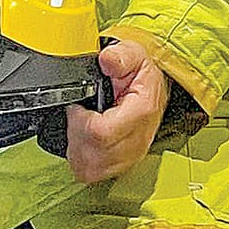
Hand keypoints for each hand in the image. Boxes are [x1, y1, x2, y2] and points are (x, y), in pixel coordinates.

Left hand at [67, 38, 167, 181]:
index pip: (101, 133)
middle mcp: (138, 140)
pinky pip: (92, 174)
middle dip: (75, 135)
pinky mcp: (121, 167)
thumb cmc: (141, 74)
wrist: (153, 89)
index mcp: (142, 112)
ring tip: (82, 127)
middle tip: (79, 116)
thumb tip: (106, 60)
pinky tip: (86, 141)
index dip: (81, 121)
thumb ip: (120, 56)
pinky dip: (81, 160)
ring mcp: (130, 157)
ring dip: (77, 149)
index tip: (80, 108)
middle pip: (92, 154)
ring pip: (89, 168)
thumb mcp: (134, 54)